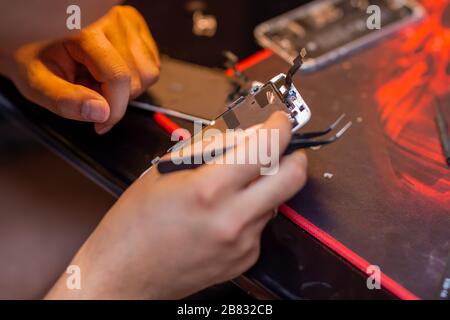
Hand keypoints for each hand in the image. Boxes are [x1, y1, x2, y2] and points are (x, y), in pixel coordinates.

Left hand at [0, 6, 159, 133]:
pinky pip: (151, 64)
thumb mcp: (38, 85)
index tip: (101, 124)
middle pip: (138, 77)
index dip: (115, 109)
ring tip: (99, 82)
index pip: (118, 76)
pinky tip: (110, 72)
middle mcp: (110, 19)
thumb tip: (102, 114)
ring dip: (129, 89)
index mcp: (84, 30)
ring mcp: (127, 21)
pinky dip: (135, 78)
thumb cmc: (34, 58)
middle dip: (118, 98)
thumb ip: (67, 102)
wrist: (33, 35)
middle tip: (91, 93)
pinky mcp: (137, 26)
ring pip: (149, 72)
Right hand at [45, 112, 307, 298]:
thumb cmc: (135, 224)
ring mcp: (243, 243)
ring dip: (265, 185)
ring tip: (233, 186)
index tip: (281, 121)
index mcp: (209, 189)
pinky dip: (250, 211)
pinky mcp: (245, 259)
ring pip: (276, 201)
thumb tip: (242, 134)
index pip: (266, 148)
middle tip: (284, 148)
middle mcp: (233, 219)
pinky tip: (224, 213)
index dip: (280, 128)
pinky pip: (261, 224)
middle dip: (294, 155)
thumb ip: (210, 147)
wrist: (124, 275)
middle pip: (292, 178)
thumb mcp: (165, 170)